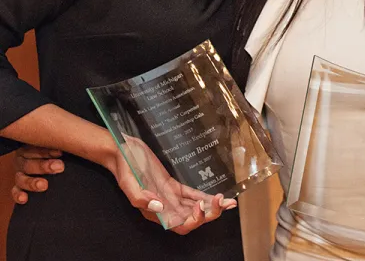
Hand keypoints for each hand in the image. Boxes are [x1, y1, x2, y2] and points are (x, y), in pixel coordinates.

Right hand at [11, 146, 63, 203]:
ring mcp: (21, 173)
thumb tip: (87, 144)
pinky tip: (24, 198)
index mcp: (32, 146)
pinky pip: (15, 191)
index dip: (47, 151)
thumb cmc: (60, 151)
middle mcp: (24, 159)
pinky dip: (18, 195)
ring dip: (32, 182)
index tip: (60, 153)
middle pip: (29, 163)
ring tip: (43, 185)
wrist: (58, 165)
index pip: (36, 147)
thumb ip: (65, 145)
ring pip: (21, 178)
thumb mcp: (60, 146)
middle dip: (44, 166)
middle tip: (59, 167)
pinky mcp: (20, 186)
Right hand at [103, 137, 236, 234]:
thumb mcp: (129, 183)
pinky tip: (217, 195)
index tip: (200, 207)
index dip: (193, 220)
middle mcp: (165, 207)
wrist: (122, 151)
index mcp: (155, 211)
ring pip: (195, 207)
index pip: (179, 224)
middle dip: (210, 214)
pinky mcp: (173, 185)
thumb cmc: (125, 167)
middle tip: (224, 203)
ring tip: (230, 203)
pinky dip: (205, 196)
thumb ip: (142, 198)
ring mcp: (170, 196)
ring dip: (212, 207)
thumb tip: (160, 207)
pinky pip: (192, 194)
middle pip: (192, 218)